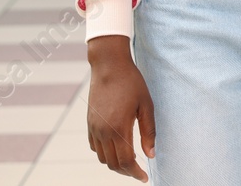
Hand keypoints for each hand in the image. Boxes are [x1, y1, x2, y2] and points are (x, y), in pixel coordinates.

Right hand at [87, 36, 155, 180]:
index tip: (145, 177)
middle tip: (139, 172)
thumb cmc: (131, 82)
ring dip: (116, 164)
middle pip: (114, 164)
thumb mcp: (146, 105)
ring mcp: (94, 128)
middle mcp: (103, 131)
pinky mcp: (89, 123)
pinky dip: (105, 154)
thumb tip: (151, 155)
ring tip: (129, 162)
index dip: (136, 173)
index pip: (127, 161)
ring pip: (103, 158)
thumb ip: (149, 132)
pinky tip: (116, 149)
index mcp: (119, 128)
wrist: (108, 65)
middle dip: (127, 172)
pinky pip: (95, 147)